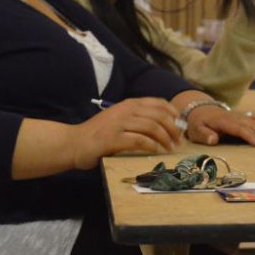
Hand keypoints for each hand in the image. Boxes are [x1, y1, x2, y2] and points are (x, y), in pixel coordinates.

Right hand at [69, 97, 183, 167]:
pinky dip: (152, 146)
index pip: (158, 103)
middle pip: (159, 115)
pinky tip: (156, 151)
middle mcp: (125, 110)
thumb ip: (137, 119)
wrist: (73, 143)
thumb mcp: (119, 120)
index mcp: (128, 104)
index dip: (173, 113)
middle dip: (173, 128)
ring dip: (165, 138)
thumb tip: (164, 125)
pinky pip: (139, 140)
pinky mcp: (113, 138)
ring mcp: (119, 123)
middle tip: (179, 141)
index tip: (180, 125)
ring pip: (151, 126)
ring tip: (170, 148)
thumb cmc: (98, 134)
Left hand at [187, 106, 254, 147]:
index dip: (250, 137)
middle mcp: (235, 118)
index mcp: (224, 121)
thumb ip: (204, 135)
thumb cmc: (198, 123)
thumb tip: (214, 139)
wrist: (201, 109)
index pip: (240, 129)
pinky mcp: (244, 120)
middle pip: (252, 127)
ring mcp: (241, 118)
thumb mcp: (196, 129)